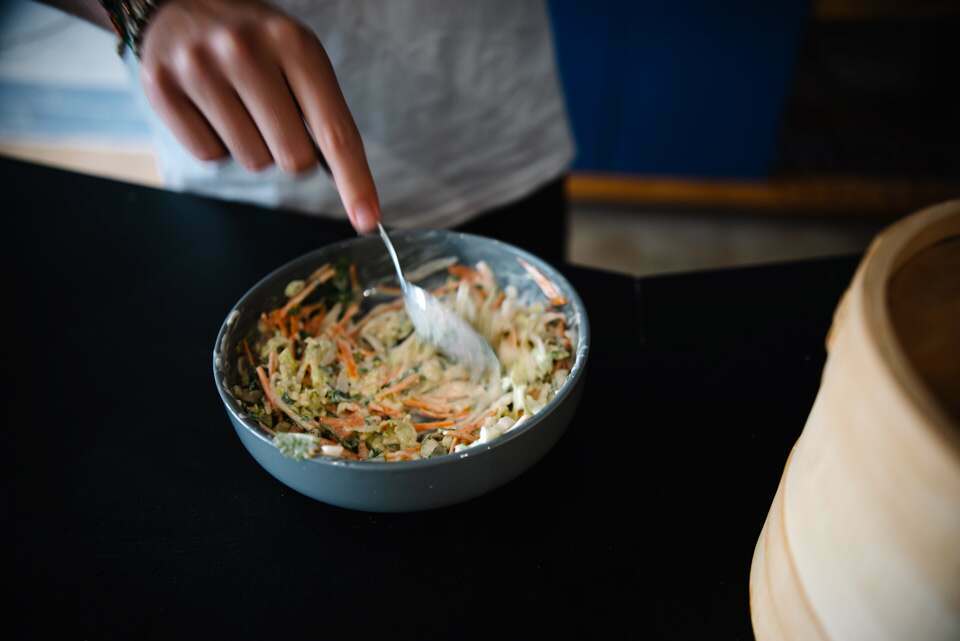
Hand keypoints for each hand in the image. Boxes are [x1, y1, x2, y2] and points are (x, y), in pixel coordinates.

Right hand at [138, 0, 379, 231]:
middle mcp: (244, 51)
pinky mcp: (161, 87)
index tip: (367, 219)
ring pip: (252, 161)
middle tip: (274, 114)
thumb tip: (347, 184)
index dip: (354, 181)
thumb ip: (323, 113)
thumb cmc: (256, 41)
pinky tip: (210, 106)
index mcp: (294, 43)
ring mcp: (199, 68)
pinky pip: (209, 156)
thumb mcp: (298, 56)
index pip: (334, 132)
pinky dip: (216, 143)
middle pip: (293, 159)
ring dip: (253, 146)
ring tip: (238, 102)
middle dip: (292, 151)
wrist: (182, 1)